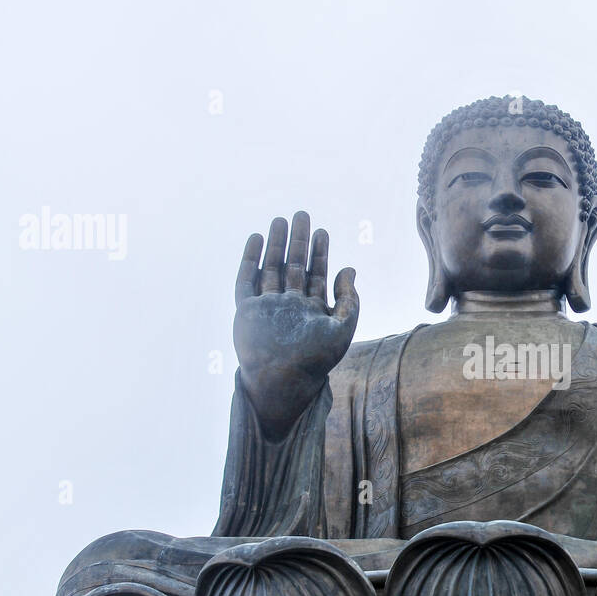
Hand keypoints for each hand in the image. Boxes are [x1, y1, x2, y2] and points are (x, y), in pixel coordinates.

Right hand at [233, 211, 358, 435]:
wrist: (282, 380)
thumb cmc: (315, 361)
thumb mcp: (342, 329)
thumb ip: (349, 300)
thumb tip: (350, 268)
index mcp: (311, 311)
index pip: (316, 275)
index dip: (320, 253)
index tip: (323, 231)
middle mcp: (289, 306)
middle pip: (293, 266)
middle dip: (298, 241)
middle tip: (301, 215)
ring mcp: (267, 307)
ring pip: (270, 268)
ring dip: (275, 245)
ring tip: (279, 220)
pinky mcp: (247, 311)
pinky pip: (246, 280)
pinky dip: (250, 259)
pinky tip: (256, 239)